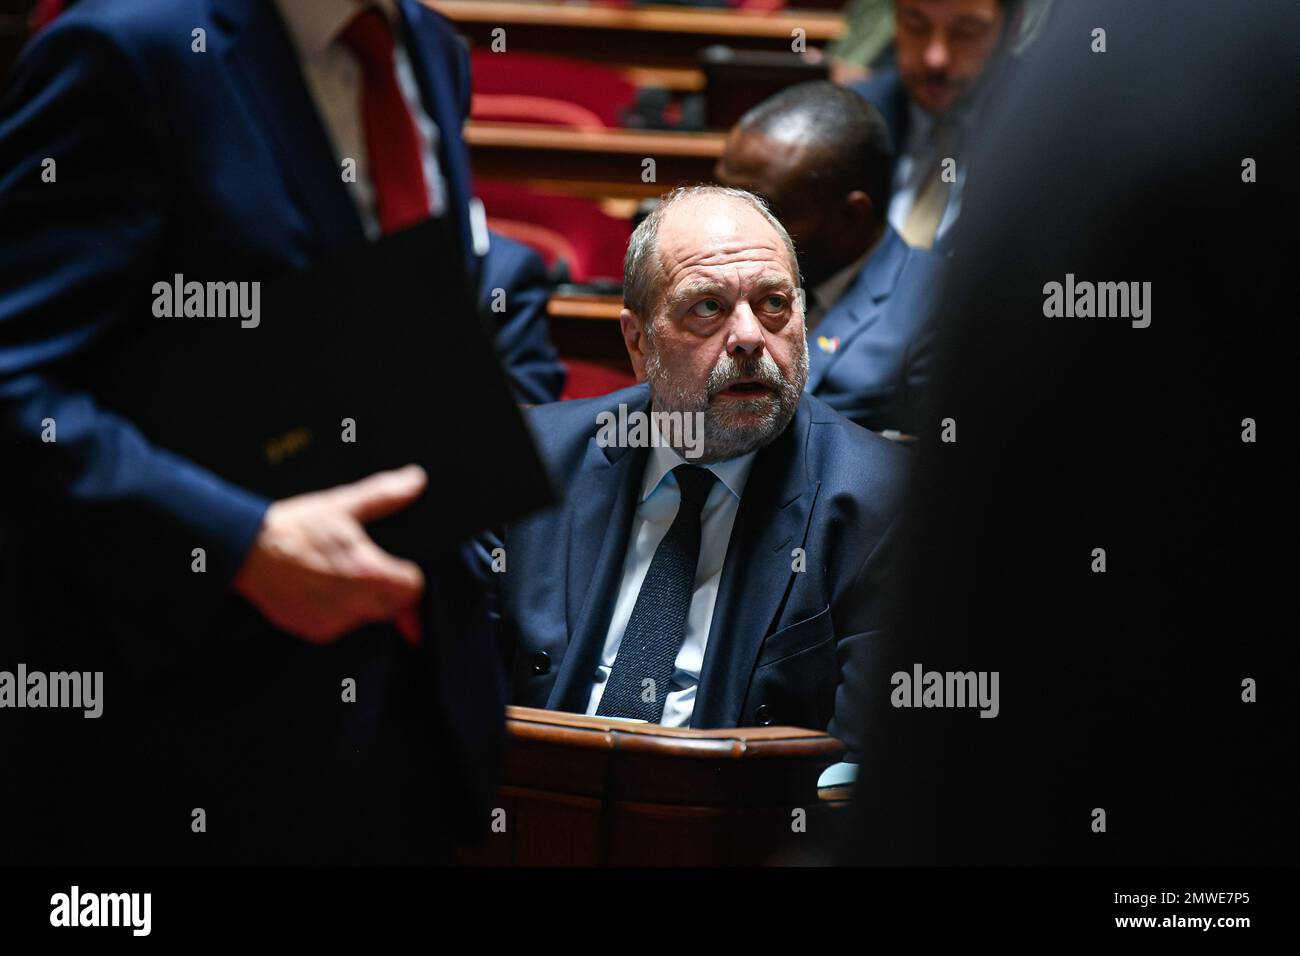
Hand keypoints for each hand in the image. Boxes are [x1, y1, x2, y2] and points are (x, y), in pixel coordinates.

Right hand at [233, 464, 426, 644]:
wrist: (248, 551)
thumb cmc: (294, 528)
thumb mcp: (342, 505)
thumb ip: (384, 495)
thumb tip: (414, 481)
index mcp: (369, 572)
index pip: (413, 588)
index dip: (408, 575)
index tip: (399, 566)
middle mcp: (355, 603)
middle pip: (394, 605)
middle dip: (389, 590)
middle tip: (368, 567)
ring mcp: (335, 621)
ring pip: (368, 617)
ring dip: (364, 601)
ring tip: (339, 575)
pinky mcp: (317, 631)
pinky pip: (341, 626)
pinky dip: (339, 612)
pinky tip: (323, 589)